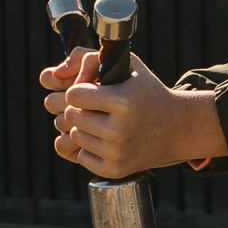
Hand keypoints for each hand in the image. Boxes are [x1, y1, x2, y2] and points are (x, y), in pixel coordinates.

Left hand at [37, 48, 226, 178]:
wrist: (177, 128)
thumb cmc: (145, 92)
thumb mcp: (126, 65)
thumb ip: (86, 57)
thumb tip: (51, 75)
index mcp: (123, 102)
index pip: (74, 94)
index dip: (79, 90)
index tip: (91, 91)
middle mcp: (120, 130)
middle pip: (70, 116)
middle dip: (78, 109)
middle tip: (95, 107)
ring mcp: (117, 153)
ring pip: (73, 136)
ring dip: (83, 128)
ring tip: (104, 123)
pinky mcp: (114, 170)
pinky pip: (81, 156)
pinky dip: (89, 148)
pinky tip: (107, 141)